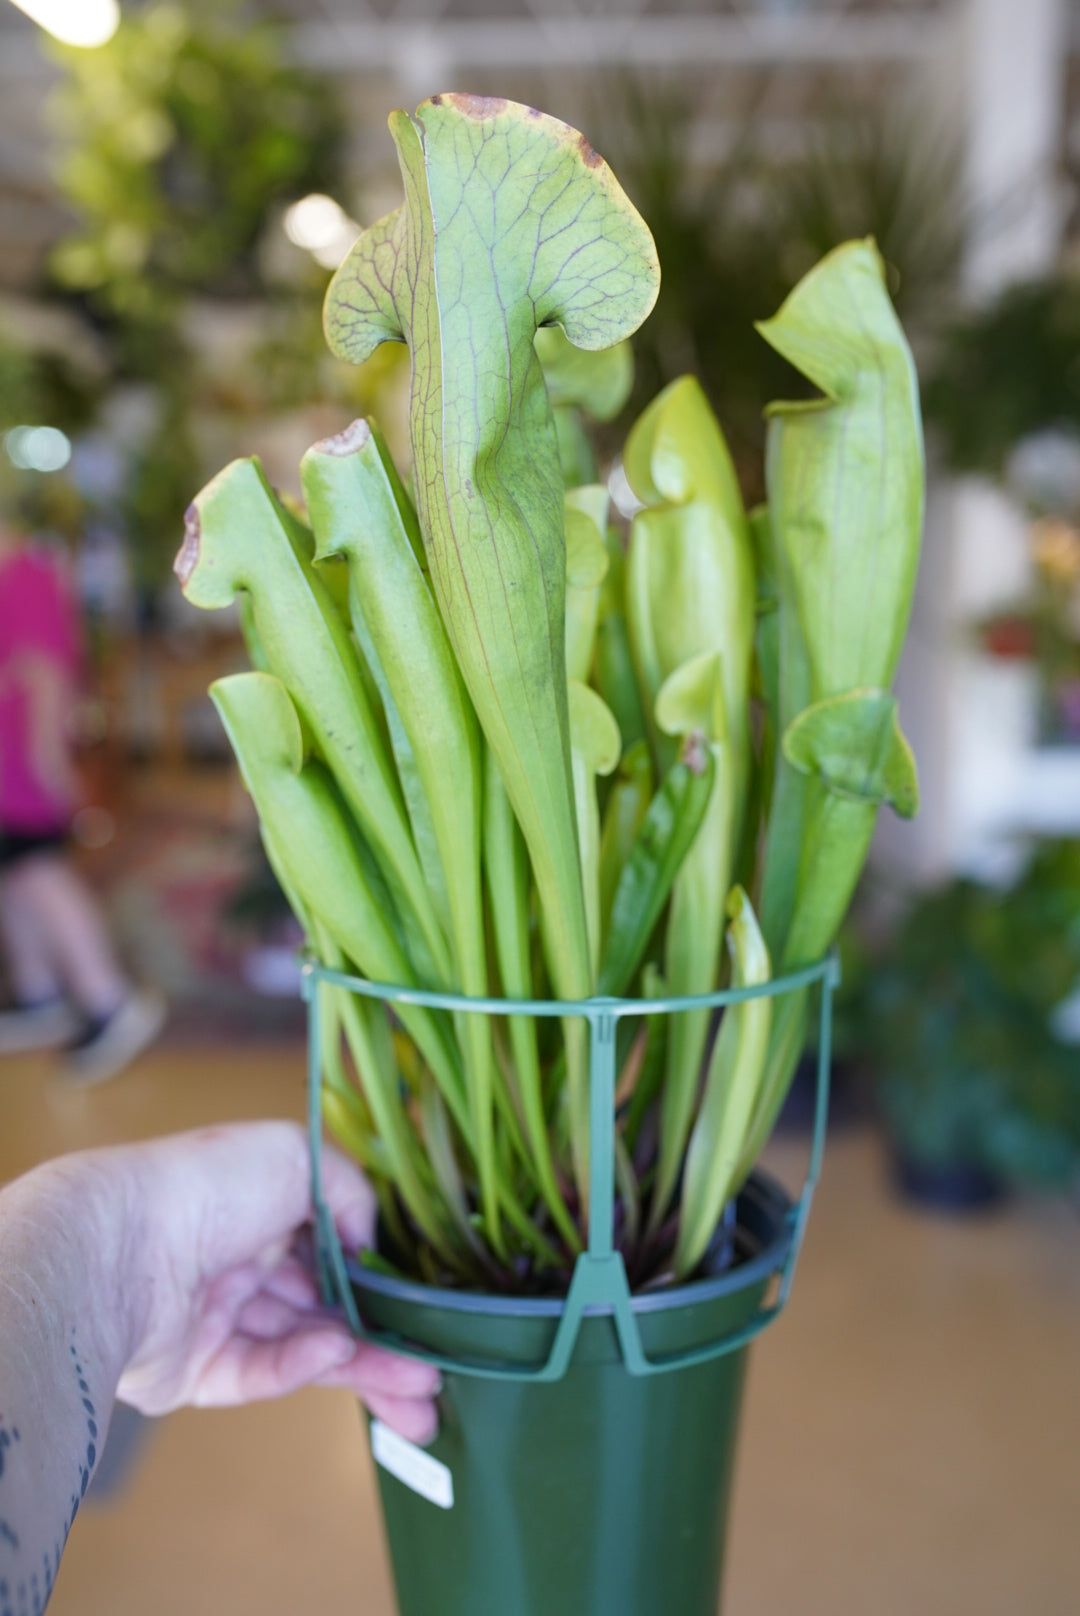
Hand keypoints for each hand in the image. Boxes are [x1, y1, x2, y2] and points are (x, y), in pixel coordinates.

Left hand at [108, 1121, 438, 1442]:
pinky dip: (302, 1366)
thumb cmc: (205, 1186)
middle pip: (327, 1305)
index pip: (334, 1244)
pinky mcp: (197, 1370)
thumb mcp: (298, 1156)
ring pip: (305, 1347)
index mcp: (261, 1203)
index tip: (428, 1301)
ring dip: (363, 1365)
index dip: (380, 1275)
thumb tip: (367, 1240)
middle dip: (385, 1338)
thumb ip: (350, 1192)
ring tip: (418, 1391)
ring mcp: (220, 1317)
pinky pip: (261, 1372)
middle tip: (436, 1371)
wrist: (118, 1249)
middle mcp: (242, 1258)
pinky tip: (338, 1356)